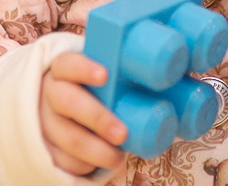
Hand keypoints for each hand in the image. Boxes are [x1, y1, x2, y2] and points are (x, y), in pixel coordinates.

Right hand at [41, 52, 127, 174]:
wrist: (54, 109)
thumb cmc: (90, 90)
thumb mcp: (99, 75)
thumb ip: (122, 73)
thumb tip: (181, 78)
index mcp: (63, 69)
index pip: (68, 64)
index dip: (83, 69)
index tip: (105, 75)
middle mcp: (51, 93)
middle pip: (66, 101)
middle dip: (96, 117)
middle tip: (122, 133)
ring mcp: (45, 122)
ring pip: (67, 137)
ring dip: (96, 150)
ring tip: (118, 155)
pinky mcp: (46, 148)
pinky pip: (64, 160)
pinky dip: (86, 165)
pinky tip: (104, 162)